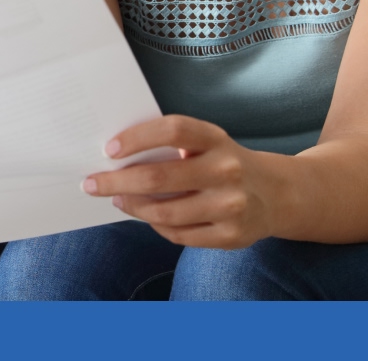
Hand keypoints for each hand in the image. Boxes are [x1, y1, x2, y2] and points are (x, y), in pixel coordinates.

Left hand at [84, 115, 270, 248]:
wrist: (276, 193)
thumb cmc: (224, 162)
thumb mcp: (208, 143)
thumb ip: (172, 146)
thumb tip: (116, 156)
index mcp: (217, 139)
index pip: (173, 130)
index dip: (138, 137)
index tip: (109, 149)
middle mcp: (226, 170)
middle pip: (159, 177)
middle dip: (117, 181)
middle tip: (92, 183)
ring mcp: (230, 206)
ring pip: (165, 212)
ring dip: (133, 206)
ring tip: (118, 199)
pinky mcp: (230, 236)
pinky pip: (179, 235)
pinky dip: (157, 226)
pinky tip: (147, 215)